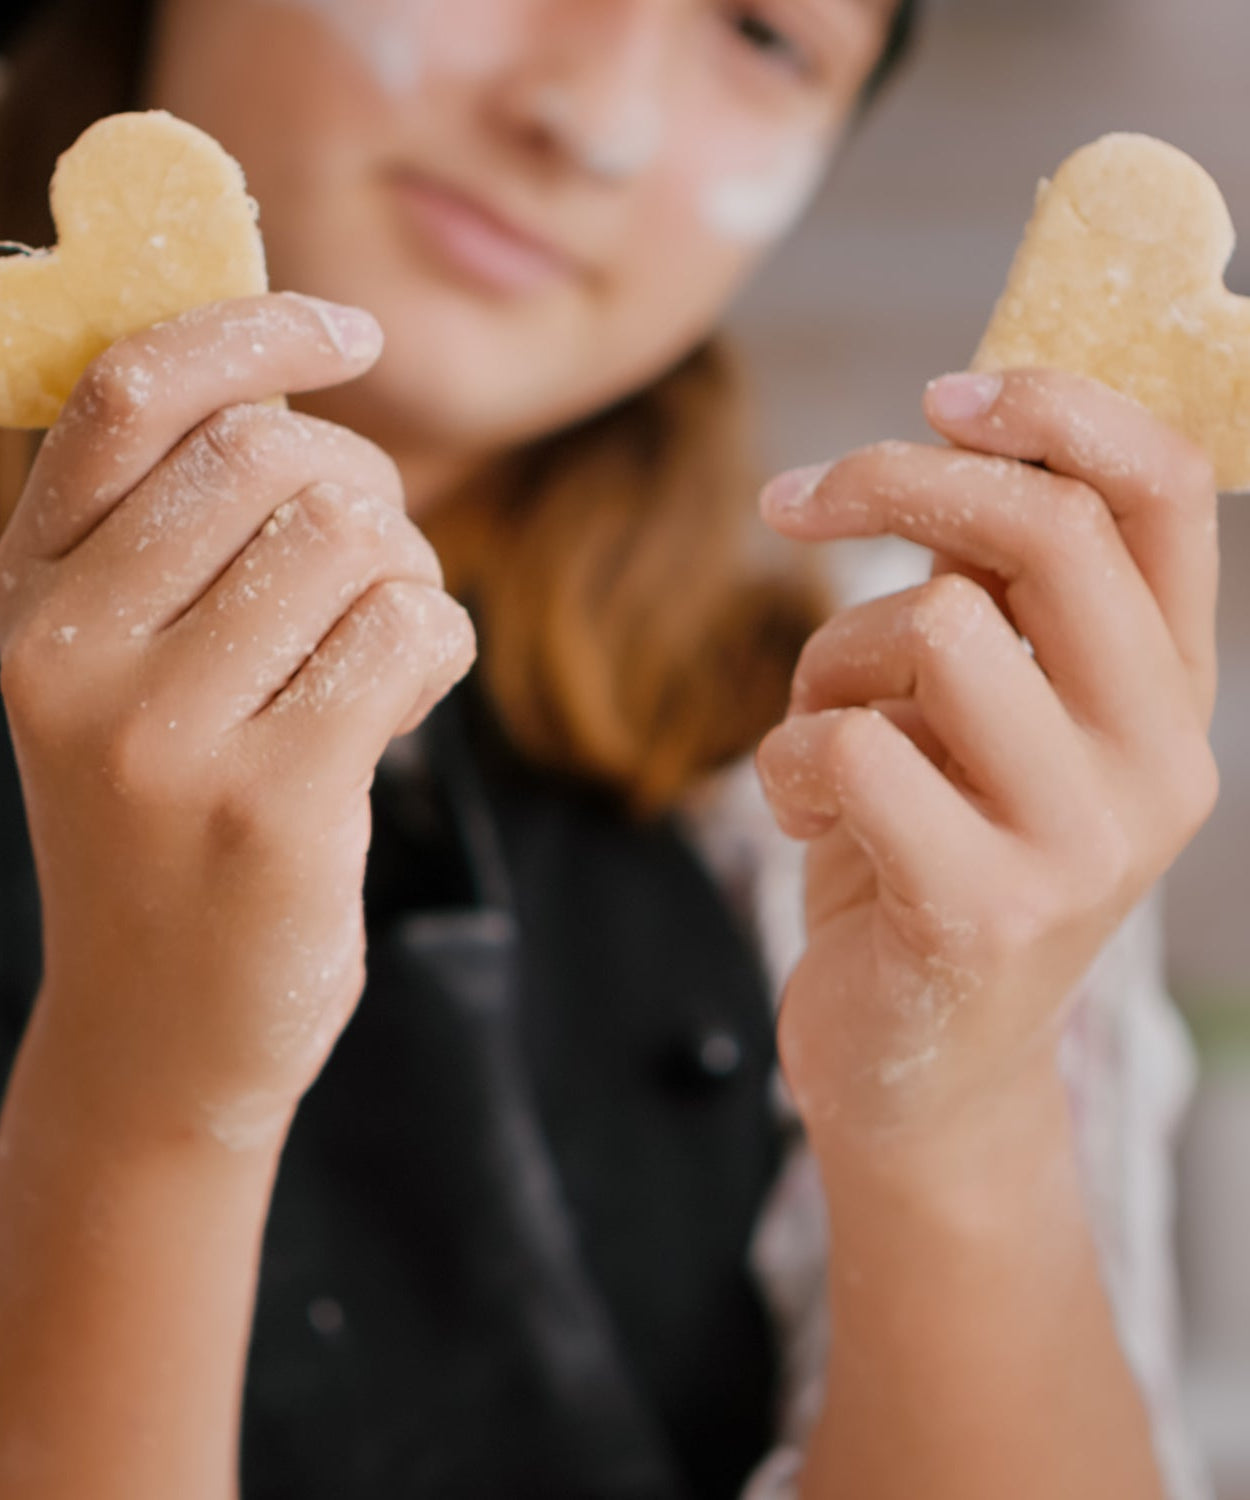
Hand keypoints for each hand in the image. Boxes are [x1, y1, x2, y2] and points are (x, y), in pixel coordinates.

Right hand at [0, 294, 475, 1148]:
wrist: (162, 1033)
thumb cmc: (170, 830)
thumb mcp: (129, 675)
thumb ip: (184, 539)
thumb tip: (300, 387)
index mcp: (24, 596)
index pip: (136, 395)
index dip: (258, 330)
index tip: (351, 334)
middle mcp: (68, 654)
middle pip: (275, 455)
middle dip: (366, 494)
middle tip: (371, 575)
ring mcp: (162, 735)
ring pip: (357, 537)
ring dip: (406, 580)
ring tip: (377, 655)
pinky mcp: (268, 803)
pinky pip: (410, 629)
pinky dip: (438, 646)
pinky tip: (399, 705)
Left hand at [755, 369, 1218, 1145]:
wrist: (921, 1071)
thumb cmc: (929, 860)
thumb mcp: (977, 718)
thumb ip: (988, 598)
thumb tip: (943, 440)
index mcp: (1168, 693)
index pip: (1164, 491)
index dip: (1057, 407)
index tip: (944, 391)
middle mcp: (1160, 762)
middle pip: (1042, 532)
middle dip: (891, 483)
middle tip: (792, 502)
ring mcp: (1085, 844)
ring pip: (927, 629)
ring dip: (825, 666)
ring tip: (821, 742)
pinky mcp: (986, 908)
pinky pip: (850, 748)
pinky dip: (788, 763)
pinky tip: (810, 822)